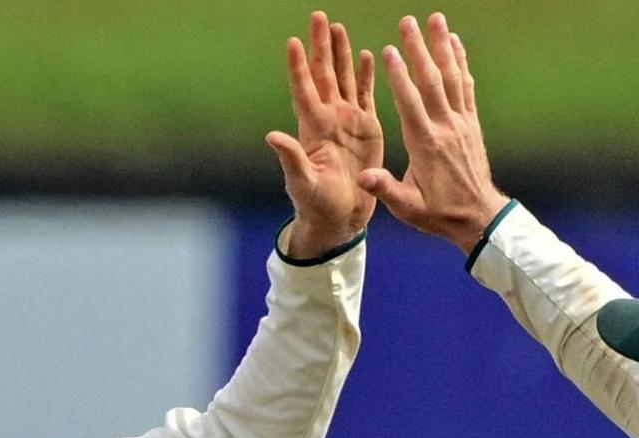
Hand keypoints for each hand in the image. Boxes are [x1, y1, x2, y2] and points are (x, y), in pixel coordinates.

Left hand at [268, 11, 382, 258]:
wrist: (341, 217)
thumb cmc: (317, 204)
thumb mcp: (302, 183)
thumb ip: (290, 159)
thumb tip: (271, 136)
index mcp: (313, 128)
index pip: (304, 90)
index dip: (299, 67)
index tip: (292, 41)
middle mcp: (329, 118)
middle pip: (324, 74)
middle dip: (320, 46)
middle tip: (318, 16)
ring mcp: (347, 121)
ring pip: (344, 79)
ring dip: (341, 53)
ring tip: (338, 27)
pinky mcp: (366, 128)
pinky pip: (365, 95)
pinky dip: (365, 75)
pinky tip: (367, 55)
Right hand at [357, 13, 509, 253]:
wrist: (479, 217)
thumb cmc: (438, 213)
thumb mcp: (408, 208)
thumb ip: (385, 189)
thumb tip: (363, 178)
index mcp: (426, 144)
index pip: (411, 103)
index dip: (400, 76)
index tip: (390, 50)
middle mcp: (446, 128)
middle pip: (432, 81)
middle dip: (419, 49)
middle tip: (408, 21)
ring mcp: (462, 123)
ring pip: (452, 77)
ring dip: (442, 46)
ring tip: (435, 19)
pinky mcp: (472, 123)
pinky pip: (466, 86)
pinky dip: (461, 62)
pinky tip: (455, 43)